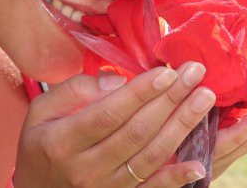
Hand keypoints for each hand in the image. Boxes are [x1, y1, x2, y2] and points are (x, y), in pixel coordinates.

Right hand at [13, 62, 215, 187]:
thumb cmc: (42, 143)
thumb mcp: (42, 111)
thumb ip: (75, 90)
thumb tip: (117, 80)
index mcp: (62, 141)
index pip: (109, 114)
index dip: (140, 93)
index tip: (168, 72)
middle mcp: (85, 168)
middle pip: (136, 132)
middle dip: (170, 100)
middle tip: (196, 75)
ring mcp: (106, 187)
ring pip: (150, 157)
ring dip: (182, 127)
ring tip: (204, 99)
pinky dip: (176, 179)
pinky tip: (199, 162)